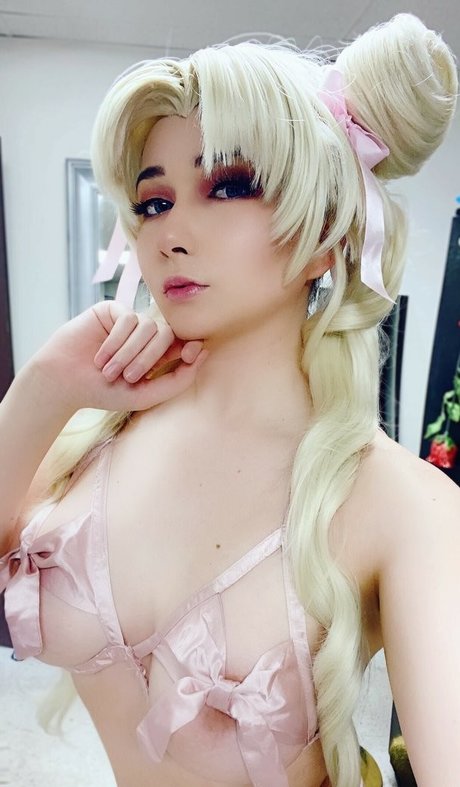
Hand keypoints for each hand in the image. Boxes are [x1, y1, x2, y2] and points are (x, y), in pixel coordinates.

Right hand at [34, 301, 207, 412]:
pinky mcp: (112, 310)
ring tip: (110, 371)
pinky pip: (128, 318)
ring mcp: (129, 322)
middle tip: (130, 377)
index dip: (191, 346)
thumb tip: (204, 354)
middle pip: (167, 334)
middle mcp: (146, 336)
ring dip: (130, 353)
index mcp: (157, 356)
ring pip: (149, 326)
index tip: (193, 353)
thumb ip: (177, 381)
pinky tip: (101, 356)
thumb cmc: (103, 392)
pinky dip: (117, 340)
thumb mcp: (145, 395)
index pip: (183, 344)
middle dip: (151, 357)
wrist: (64, 382)